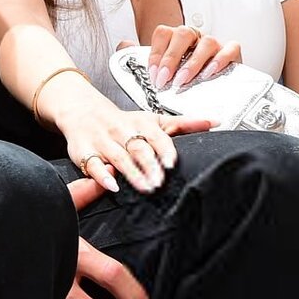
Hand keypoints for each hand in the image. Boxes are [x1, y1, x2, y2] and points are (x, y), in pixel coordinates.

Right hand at [49, 72, 211, 193]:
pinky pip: (93, 165)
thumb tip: (215, 122)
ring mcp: (102, 142)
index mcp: (140, 122)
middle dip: (149, 164)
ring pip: (118, 158)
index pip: (155, 135)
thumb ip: (183, 124)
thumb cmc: (123, 121)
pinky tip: (113, 186)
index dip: (164, 149)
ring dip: (132, 173)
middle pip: (137, 148)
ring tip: (146, 187)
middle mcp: (121, 130)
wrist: (83, 111)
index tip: (171, 163)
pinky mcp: (85, 153)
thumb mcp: (152, 119)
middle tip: (160, 181)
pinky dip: (102, 176)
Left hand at [143, 25, 241, 91]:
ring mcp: (214, 43)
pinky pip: (230, 48)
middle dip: (171, 58)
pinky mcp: (232, 53)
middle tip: (165, 79)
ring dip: (193, 62)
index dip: (156, 53)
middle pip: (183, 34)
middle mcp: (195, 37)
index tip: (154, 75)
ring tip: (184, 80)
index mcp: (175, 37)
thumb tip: (123, 45)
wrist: (211, 89)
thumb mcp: (159, 67)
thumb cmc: (182, 77)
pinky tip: (210, 73)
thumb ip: (138, 56)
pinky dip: (220, 60)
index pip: (163, 33)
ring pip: (206, 42)